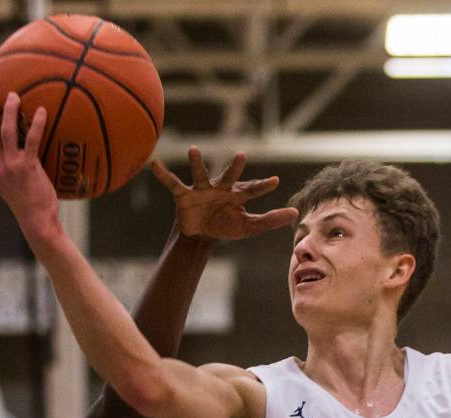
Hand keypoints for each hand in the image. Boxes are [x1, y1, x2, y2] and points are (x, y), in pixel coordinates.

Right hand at [0, 92, 57, 239]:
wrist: (37, 222)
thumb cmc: (28, 207)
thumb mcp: (11, 190)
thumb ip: (7, 174)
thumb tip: (13, 161)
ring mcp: (11, 166)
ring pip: (6, 131)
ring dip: (9, 110)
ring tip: (14, 96)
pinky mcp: (27, 167)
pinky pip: (31, 139)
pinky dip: (36, 123)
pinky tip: (41, 112)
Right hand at [151, 146, 297, 239]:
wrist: (201, 234)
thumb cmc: (226, 225)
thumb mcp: (249, 226)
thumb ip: (271, 220)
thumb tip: (295, 213)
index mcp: (237, 194)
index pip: (253, 189)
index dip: (262, 186)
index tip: (275, 182)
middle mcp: (221, 187)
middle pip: (229, 176)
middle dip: (234, 167)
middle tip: (241, 156)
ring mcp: (202, 188)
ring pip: (201, 173)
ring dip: (196, 162)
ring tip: (192, 150)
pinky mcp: (184, 194)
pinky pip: (172, 182)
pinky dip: (163, 174)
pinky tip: (154, 164)